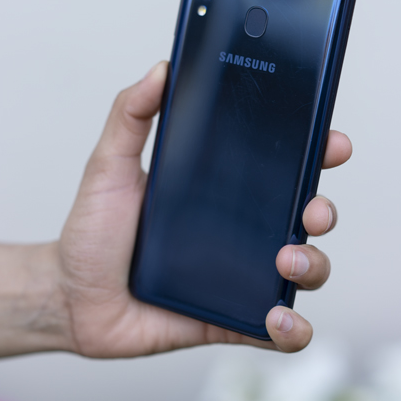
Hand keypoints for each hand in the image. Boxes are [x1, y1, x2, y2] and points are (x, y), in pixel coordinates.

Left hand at [55, 61, 352, 355]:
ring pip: (305, 270)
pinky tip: (277, 320)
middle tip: (310, 209)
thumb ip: (131, 114)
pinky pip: (278, 332)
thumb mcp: (108, 165)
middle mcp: (241, 230)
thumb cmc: (93, 231)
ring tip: (285, 260)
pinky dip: (291, 330)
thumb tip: (162, 68)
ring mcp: (241, 276)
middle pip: (307, 216)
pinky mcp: (232, 320)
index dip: (317, 152)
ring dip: (312, 264)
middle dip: (323, 210)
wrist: (70, 297)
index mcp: (222, 189)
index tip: (330, 142)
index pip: (283, 166)